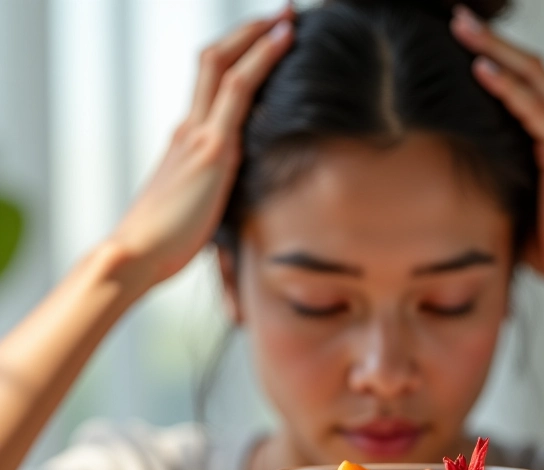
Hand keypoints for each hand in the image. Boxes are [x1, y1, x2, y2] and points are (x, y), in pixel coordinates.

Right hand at [107, 8, 293, 289]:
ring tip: (287, 17)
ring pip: (225, 65)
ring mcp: (199, 134)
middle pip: (214, 62)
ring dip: (257, 36)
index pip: (210, 88)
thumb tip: (229, 206)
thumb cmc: (163, 244)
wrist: (137, 253)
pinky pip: (238, 91)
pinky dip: (262, 61)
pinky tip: (283, 42)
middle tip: (281, 14)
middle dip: (248, 33)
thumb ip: (211, 197)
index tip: (262, 43)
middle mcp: (189, 129)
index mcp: (185, 143)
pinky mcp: (212, 149)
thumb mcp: (192, 212)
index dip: (236, 59)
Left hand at [450, 5, 543, 304]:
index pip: (522, 82)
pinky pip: (533, 109)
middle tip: (455, 18)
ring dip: (494, 49)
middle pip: (526, 66)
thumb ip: (498, 175)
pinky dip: (506, 86)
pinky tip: (480, 68)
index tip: (458, 44)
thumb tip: (456, 173)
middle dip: (490, 40)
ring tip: (461, 27)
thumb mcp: (515, 200)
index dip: (493, 57)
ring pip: (531, 76)